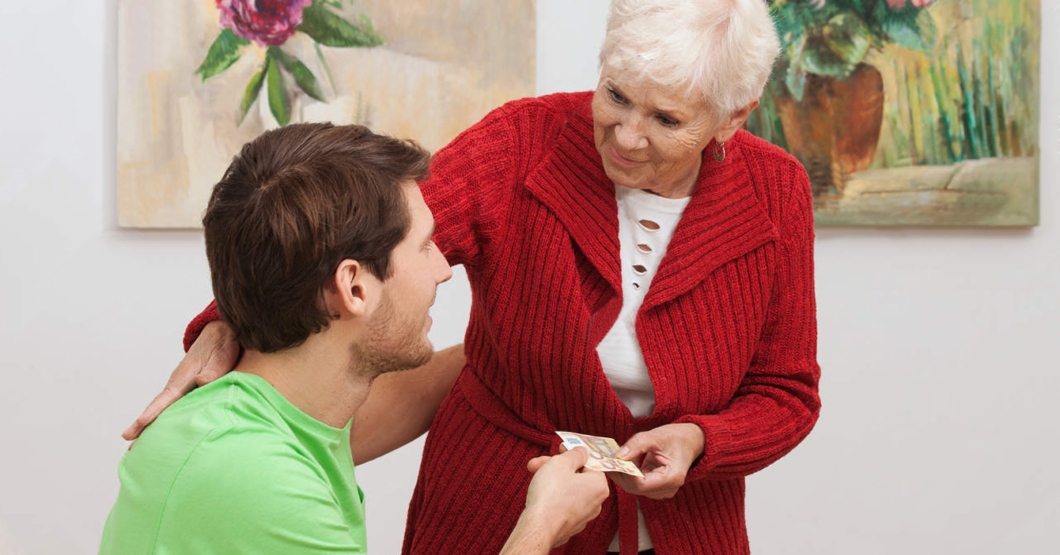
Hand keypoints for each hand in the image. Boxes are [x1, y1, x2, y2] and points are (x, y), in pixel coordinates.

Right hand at [121, 321, 239, 439]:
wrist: (221, 335)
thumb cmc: (221, 347)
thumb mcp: (220, 358)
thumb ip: (212, 372)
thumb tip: (201, 382)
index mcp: (183, 377)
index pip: (166, 397)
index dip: (154, 411)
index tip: (141, 423)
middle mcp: (177, 384)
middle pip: (157, 407)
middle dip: (142, 425)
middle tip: (128, 443)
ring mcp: (180, 388)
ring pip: (163, 409)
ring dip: (149, 426)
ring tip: (137, 445)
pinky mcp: (187, 391)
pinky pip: (172, 408)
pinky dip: (163, 420)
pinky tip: (160, 433)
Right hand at [518, 448, 608, 548]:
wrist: (539, 528)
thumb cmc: (551, 495)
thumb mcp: (561, 463)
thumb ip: (574, 454)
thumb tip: (582, 452)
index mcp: (599, 485)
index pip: (589, 463)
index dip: (572, 454)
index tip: (560, 449)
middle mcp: (596, 502)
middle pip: (577, 476)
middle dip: (556, 467)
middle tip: (540, 463)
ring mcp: (583, 516)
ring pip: (568, 490)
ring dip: (552, 480)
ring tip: (535, 474)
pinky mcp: (570, 525)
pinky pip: (563, 504)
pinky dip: (552, 497)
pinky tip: (539, 494)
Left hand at [609, 423, 704, 498]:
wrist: (690, 441)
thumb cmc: (676, 437)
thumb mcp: (655, 436)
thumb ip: (636, 445)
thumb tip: (617, 456)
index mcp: (672, 478)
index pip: (641, 484)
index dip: (624, 474)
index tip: (611, 461)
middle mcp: (668, 489)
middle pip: (635, 488)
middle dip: (620, 474)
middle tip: (606, 459)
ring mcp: (662, 491)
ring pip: (634, 488)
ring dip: (623, 474)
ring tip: (614, 458)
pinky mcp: (656, 488)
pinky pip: (637, 484)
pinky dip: (628, 474)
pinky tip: (623, 462)